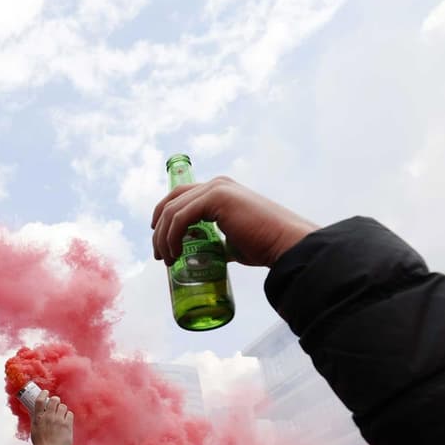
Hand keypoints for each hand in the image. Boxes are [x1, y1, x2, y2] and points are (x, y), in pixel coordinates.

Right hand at [30, 392, 72, 444]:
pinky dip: (68, 416)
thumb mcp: (34, 430)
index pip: (39, 400)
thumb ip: (35, 419)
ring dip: (62, 409)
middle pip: (54, 400)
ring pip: (63, 406)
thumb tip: (35, 411)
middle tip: (56, 404)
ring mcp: (58, 420)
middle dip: (56, 400)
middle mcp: (48, 417)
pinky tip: (66, 421)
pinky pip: (70, 414)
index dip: (43, 394)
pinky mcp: (67, 425)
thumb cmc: (42, 444)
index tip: (46, 392)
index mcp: (38, 418)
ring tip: (61, 415)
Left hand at [151, 176, 318, 267]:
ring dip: (163, 237)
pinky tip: (176, 253)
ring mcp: (216, 188)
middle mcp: (217, 184)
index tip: (160, 243)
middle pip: (171, 201)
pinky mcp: (216, 197)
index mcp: (220, 190)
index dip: (164, 218)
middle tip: (159, 255)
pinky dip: (172, 236)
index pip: (180, 198)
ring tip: (167, 260)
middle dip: (159, 229)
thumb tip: (206, 256)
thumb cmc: (265, 245)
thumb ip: (219, 242)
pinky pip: (180, 217)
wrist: (285, 244)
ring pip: (172, 210)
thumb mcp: (234, 242)